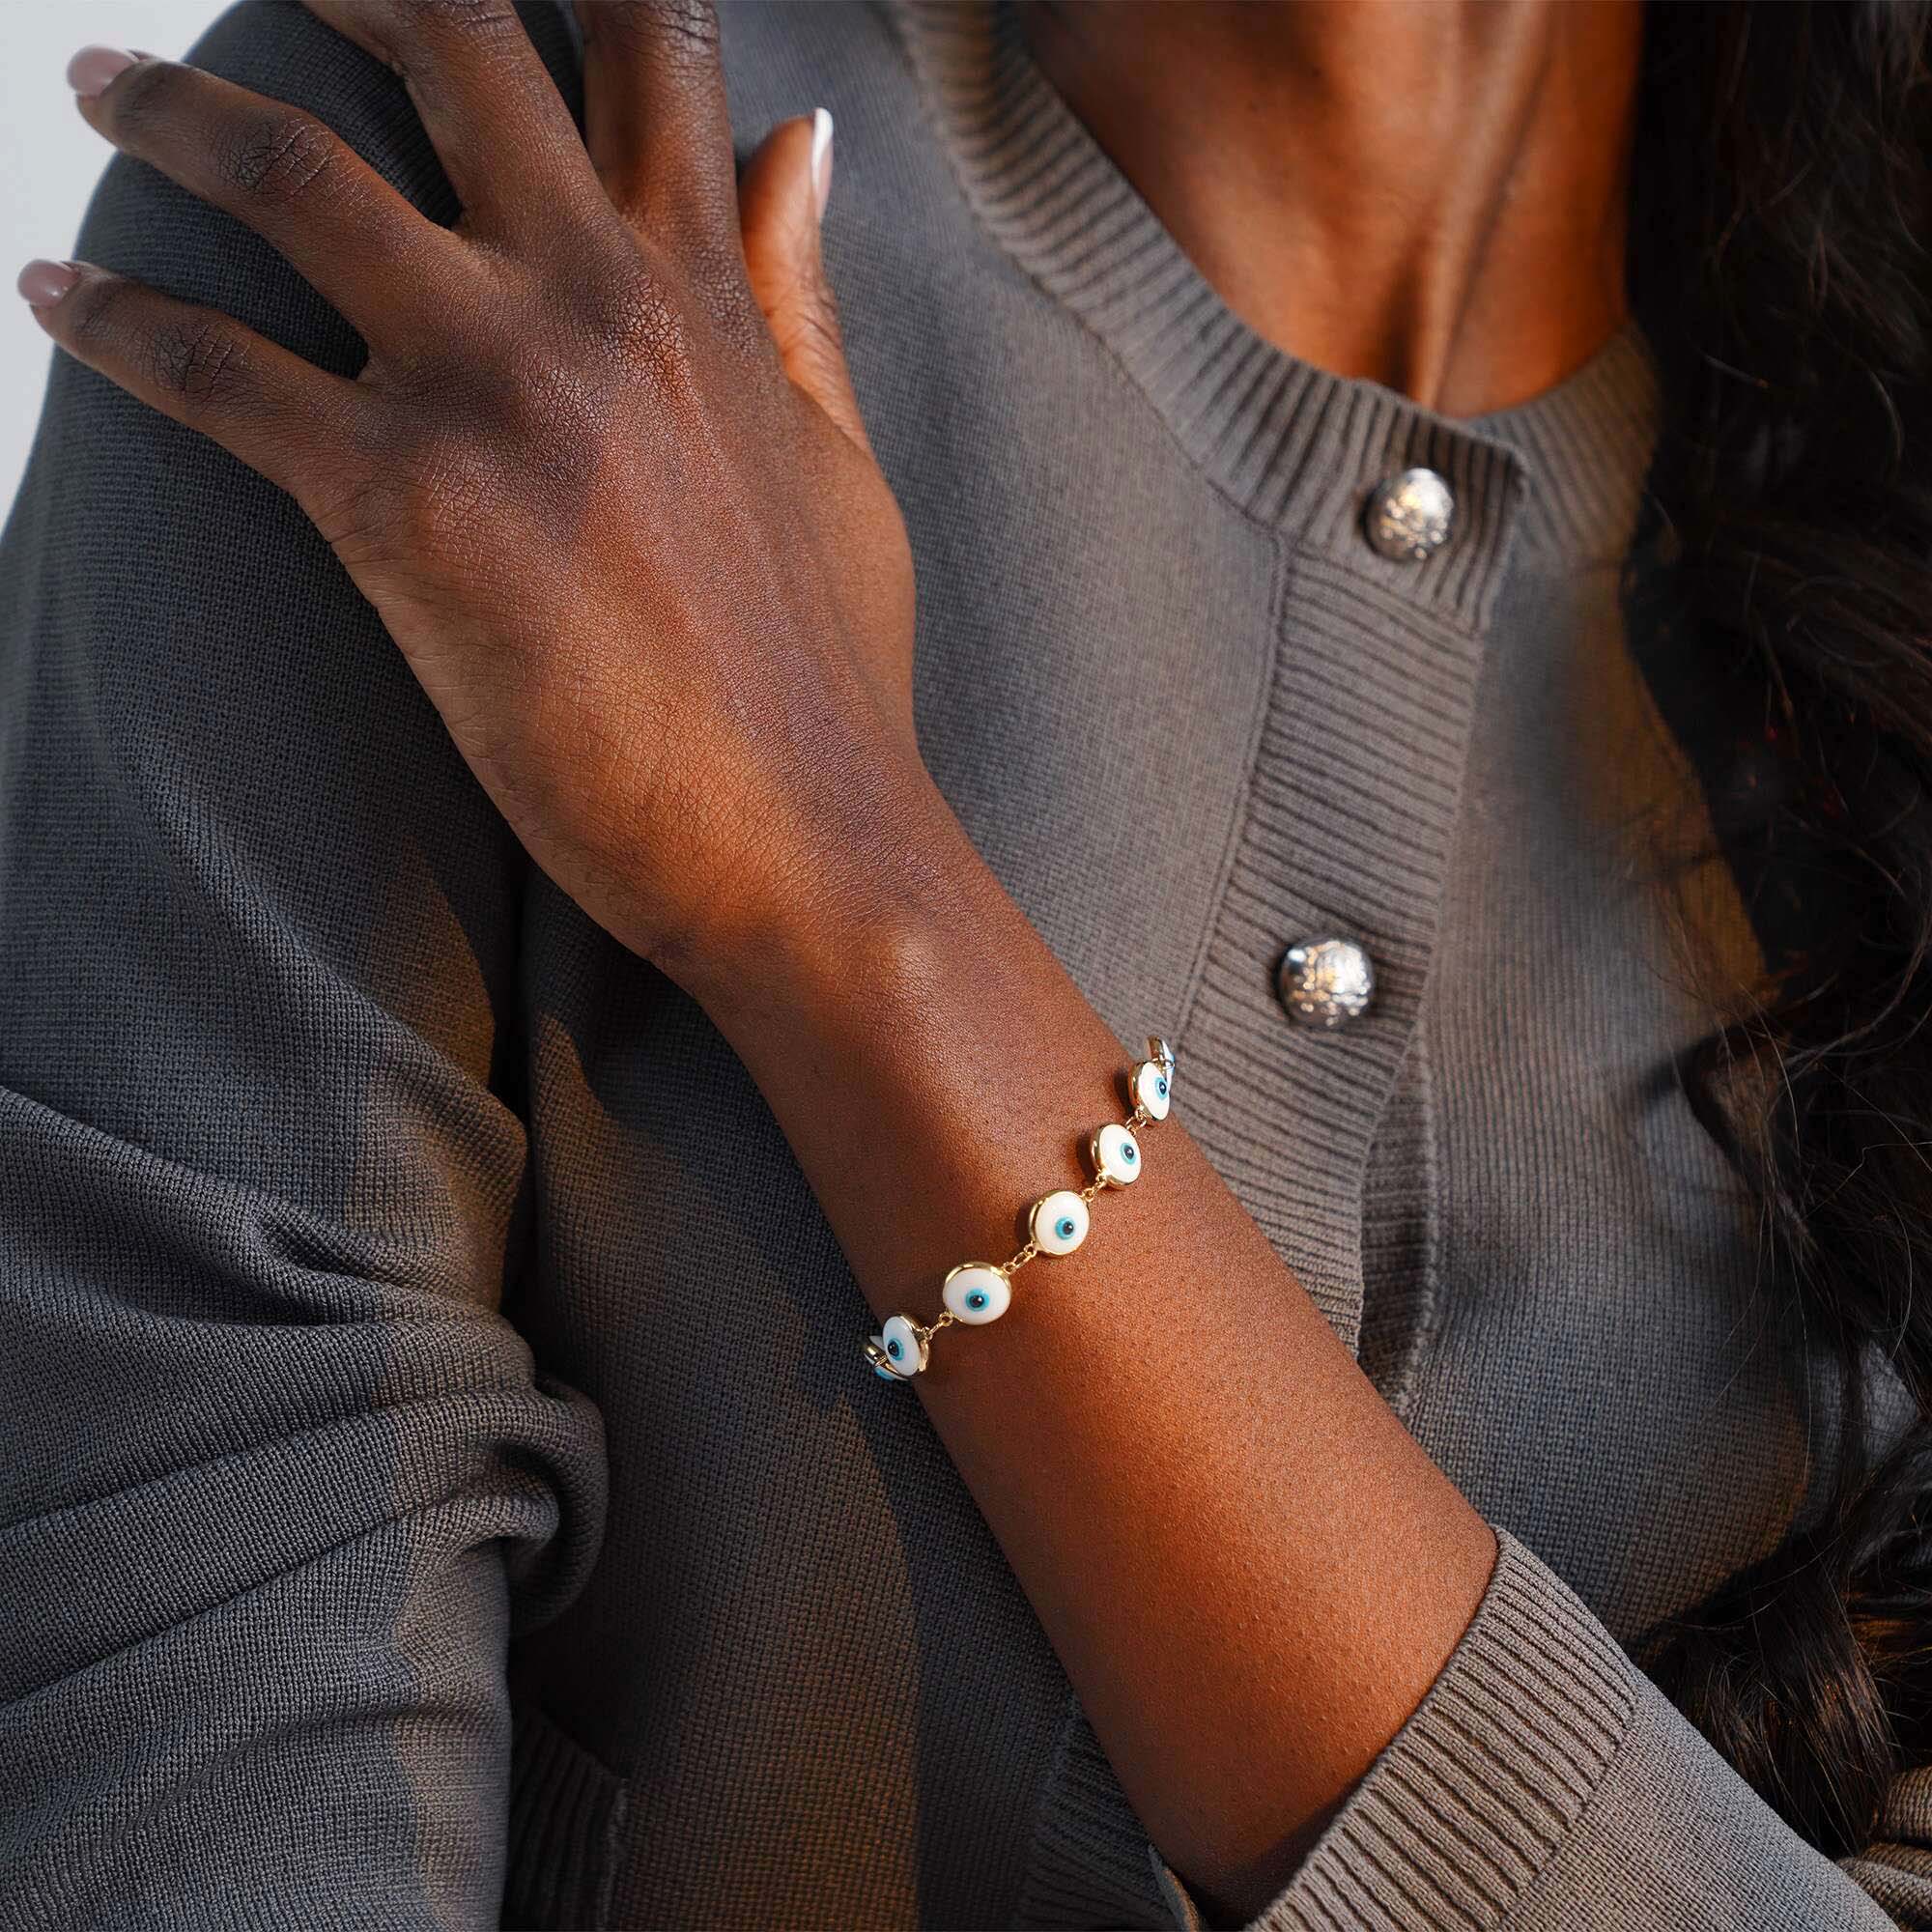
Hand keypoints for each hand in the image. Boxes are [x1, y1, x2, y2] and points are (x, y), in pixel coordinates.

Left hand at [27, 2, 925, 982]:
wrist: (810, 844)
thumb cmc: (829, 672)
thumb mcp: (837, 453)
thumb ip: (793, 288)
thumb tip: (798, 137)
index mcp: (701, 281)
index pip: (639, 34)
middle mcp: (597, 297)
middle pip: (445, 38)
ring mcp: (500, 391)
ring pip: (290, 173)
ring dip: (171, 110)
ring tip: (100, 89)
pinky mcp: (408, 510)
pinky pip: (216, 373)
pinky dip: (116, 322)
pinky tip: (55, 297)